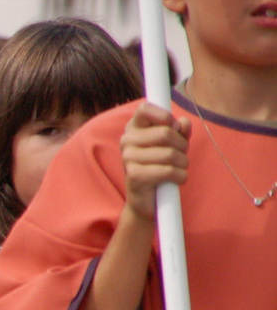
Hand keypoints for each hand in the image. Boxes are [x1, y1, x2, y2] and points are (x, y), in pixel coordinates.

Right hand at [120, 102, 190, 222]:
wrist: (147, 200)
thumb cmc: (160, 167)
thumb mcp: (173, 145)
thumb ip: (179, 131)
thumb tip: (183, 123)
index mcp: (134, 128)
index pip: (145, 109)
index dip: (165, 116)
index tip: (173, 128)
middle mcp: (127, 141)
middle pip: (165, 133)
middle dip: (182, 146)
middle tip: (180, 155)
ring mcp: (128, 158)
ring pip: (170, 153)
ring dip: (183, 163)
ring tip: (178, 169)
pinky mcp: (134, 175)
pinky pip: (168, 170)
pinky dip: (180, 176)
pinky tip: (177, 179)